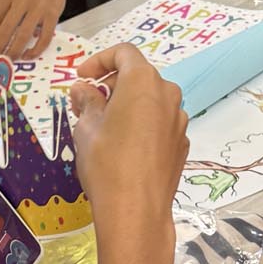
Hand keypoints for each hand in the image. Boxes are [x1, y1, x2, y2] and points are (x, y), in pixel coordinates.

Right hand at [69, 44, 186, 228]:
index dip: (99, 60)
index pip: (124, 53)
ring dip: (127, 105)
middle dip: (111, 84)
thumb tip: (82, 89)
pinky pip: (159, 122)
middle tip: (87, 104)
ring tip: (103, 127)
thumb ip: (86, 101)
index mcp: (143, 82)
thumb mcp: (86, 127)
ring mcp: (178, 120)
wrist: (136, 210)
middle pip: (138, 76)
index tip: (82, 77)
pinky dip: (141, 123)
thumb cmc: (106, 162)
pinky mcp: (181, 143)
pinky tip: (124, 147)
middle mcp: (167, 94)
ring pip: (150, 100)